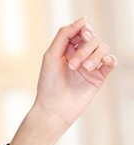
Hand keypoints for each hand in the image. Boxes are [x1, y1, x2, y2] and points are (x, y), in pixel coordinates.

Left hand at [34, 16, 116, 130]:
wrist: (53, 109)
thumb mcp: (51, 55)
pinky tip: (101, 64)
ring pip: (103, 48)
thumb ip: (64, 34)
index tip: (80, 37)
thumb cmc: (48, 84)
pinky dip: (109, 59)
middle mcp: (80, 57)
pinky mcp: (99, 78)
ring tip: (83, 69)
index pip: (82, 31)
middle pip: (93, 39)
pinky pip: (112, 62)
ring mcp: (90, 67)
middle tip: (73, 65)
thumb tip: (83, 19)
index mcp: (68, 50)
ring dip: (94, 56)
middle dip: (85, 48)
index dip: (83, 31)